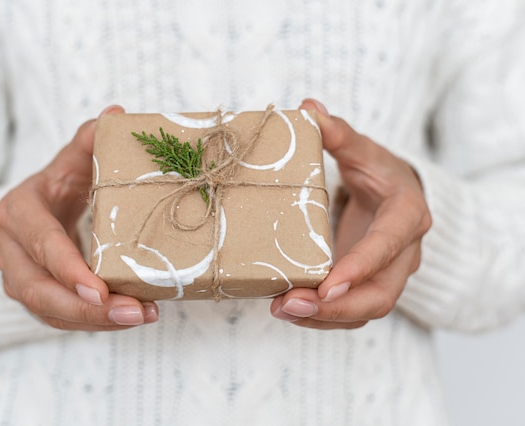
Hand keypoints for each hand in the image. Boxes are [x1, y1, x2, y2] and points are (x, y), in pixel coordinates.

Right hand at [0, 106, 158, 330]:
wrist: (44, 205)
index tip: (101, 288)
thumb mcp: (74, 159)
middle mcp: (8, 248)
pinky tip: (130, 318)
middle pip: (40, 289)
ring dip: (95, 320)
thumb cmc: (63, 180)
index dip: (67, 268)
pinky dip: (93, 322)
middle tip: (134, 313)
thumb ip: (90, 140)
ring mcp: (17, 276)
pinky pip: (59, 318)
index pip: (40, 244)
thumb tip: (115, 115)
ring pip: (49, 311)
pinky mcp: (33, 295)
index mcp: (18, 211)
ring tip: (141, 317)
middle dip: (87, 307)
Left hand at [270, 99, 431, 328]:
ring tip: (280, 310)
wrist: (400, 196)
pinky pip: (350, 311)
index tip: (329, 284)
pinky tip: (287, 309)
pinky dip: (321, 316)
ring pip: (364, 310)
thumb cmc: (381, 173)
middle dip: (336, 307)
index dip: (361, 266)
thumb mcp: (364, 150)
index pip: (388, 245)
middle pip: (380, 294)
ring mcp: (388, 275)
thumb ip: (339, 134)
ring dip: (323, 318)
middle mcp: (404, 253)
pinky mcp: (369, 286)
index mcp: (406, 215)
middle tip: (289, 304)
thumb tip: (308, 108)